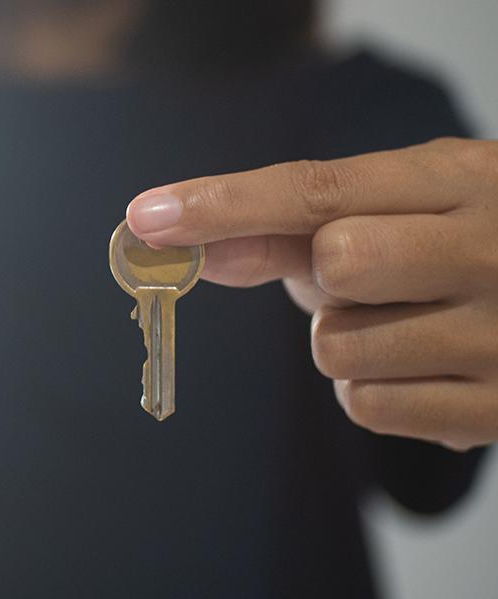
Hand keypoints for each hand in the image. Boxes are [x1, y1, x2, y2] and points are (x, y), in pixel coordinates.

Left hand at [126, 138, 497, 449]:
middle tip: (368, 276)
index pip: (319, 189)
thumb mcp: (402, 207)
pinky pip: (366, 407)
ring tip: (405, 321)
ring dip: (345, 339)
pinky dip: (373, 389)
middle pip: (332, 264)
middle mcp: (493, 249)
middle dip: (323, 277)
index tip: (147, 217)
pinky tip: (423, 367)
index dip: (223, 203)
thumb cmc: (460, 242)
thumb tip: (197, 249)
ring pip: (337, 348)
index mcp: (464, 179)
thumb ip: (295, 225)